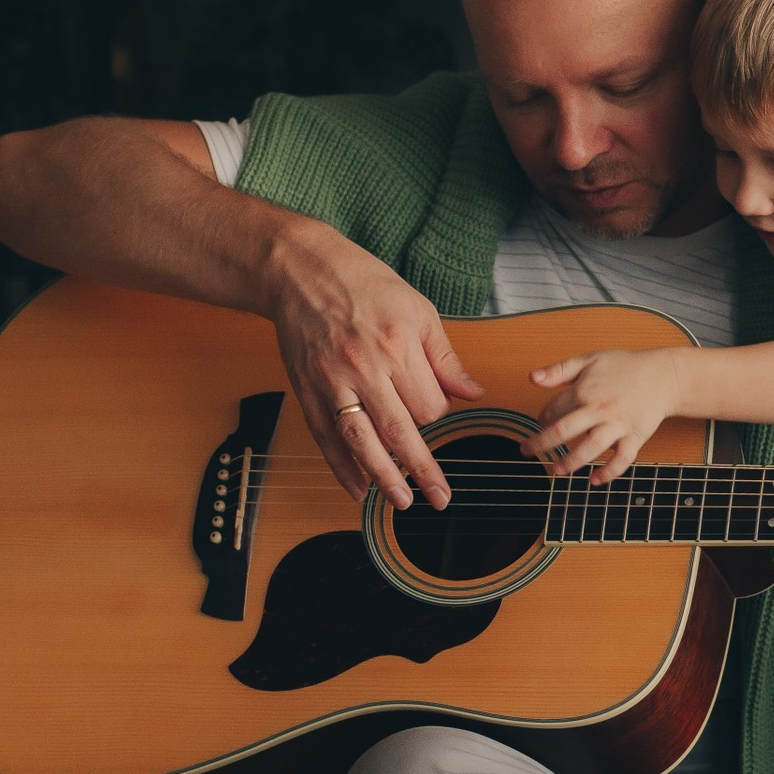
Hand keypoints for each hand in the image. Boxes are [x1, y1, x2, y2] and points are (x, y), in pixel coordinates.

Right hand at [263, 224, 482, 509]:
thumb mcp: (418, 310)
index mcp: (398, 346)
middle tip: (440, 498)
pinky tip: (357, 489)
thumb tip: (473, 393)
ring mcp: (332, 381)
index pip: (429, 404)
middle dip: (422, 469)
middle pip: (400, 431)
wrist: (300, 271)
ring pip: (361, 441)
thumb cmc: (364, 285)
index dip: (438, 414)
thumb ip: (445, 358)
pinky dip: (341, 466)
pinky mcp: (307, 389)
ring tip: (401, 502)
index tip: (434, 408)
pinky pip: (325, 437)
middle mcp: (365, 367)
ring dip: (383, 477)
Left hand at [524, 348, 688, 482]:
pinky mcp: (635, 436)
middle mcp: (599, 409)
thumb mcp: (589, 360)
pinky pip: (622, 458)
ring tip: (556, 471)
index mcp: (585, 391)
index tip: (542, 422)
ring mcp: (618, 425)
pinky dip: (609, 472)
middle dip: (542, 444)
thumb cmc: (626, 367)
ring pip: (590, 447)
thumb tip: (532, 378)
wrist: (663, 375)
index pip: (554, 409)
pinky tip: (594, 481)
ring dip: (571, 462)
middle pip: (565, 431)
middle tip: (527, 451)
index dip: (542, 417)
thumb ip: (559, 370)